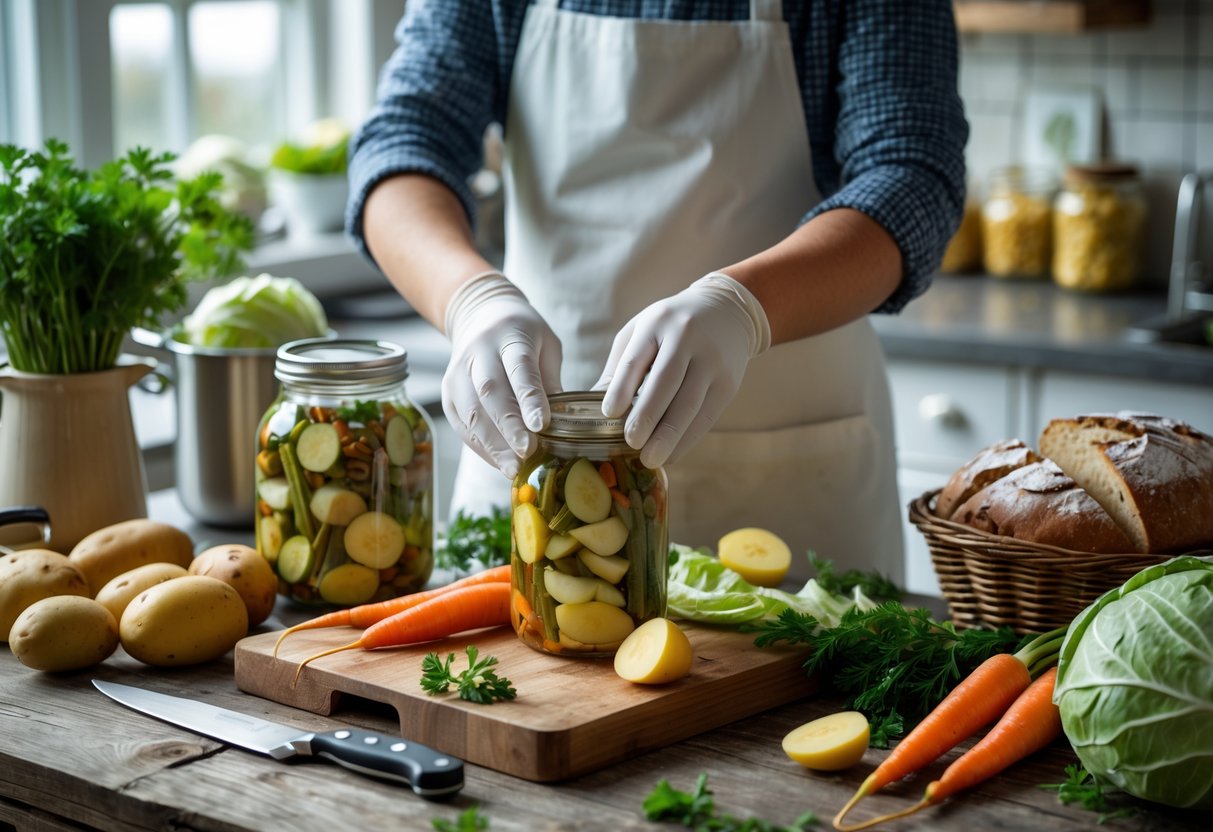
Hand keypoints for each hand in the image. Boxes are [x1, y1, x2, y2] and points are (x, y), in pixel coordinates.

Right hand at [442, 271, 561, 477]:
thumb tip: (562, 426)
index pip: (519, 368)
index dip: (529, 398)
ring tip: (513, 468)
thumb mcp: (547, 346)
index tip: (541, 425)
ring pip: (471, 411)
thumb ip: (550, 382)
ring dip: (492, 444)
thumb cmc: (525, 336)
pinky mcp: (448, 393)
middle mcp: (478, 353)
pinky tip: (499, 462)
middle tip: (527, 454)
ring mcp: (458, 373)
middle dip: (508, 426)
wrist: (481, 317)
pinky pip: (461, 424)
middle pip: (490, 392)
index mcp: (510, 336)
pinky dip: (480, 447)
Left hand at [595, 272, 770, 467]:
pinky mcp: (728, 382)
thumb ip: (621, 366)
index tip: (609, 414)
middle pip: (666, 381)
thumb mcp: (642, 331)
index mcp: (656, 323)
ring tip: (651, 459)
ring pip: (689, 403)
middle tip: (631, 443)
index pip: (636, 359)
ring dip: (670, 435)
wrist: (727, 311)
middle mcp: (686, 338)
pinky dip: (688, 438)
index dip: (622, 388)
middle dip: (648, 415)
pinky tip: (672, 453)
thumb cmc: (670, 328)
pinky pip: (707, 415)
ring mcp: (711, 361)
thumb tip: (594, 409)